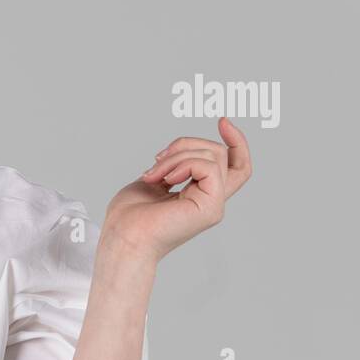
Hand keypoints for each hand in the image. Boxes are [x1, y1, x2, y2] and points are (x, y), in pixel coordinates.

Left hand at [103, 116, 252, 264]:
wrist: (123, 238)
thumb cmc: (129, 217)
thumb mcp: (153, 180)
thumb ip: (173, 166)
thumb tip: (181, 152)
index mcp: (200, 195)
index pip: (235, 166)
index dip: (236, 142)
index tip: (223, 121)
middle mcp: (211, 200)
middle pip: (221, 153)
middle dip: (186, 144)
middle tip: (157, 158)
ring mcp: (213, 205)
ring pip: (213, 156)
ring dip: (177, 156)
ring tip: (153, 174)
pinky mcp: (210, 208)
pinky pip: (208, 166)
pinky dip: (182, 164)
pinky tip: (164, 180)